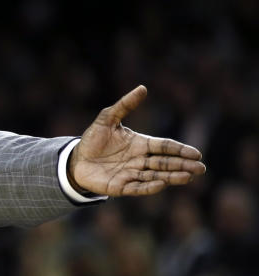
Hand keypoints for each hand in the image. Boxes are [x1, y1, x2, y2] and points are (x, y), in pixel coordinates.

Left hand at [69, 85, 205, 196]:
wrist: (76, 160)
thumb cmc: (94, 140)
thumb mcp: (107, 119)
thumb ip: (124, 105)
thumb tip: (143, 88)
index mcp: (140, 144)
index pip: (164, 146)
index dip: (179, 150)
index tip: (196, 153)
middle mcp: (140, 160)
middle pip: (165, 163)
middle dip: (183, 165)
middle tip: (201, 168)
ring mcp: (131, 174)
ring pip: (155, 176)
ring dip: (171, 177)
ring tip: (188, 177)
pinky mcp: (120, 187)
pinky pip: (137, 187)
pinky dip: (149, 187)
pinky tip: (161, 185)